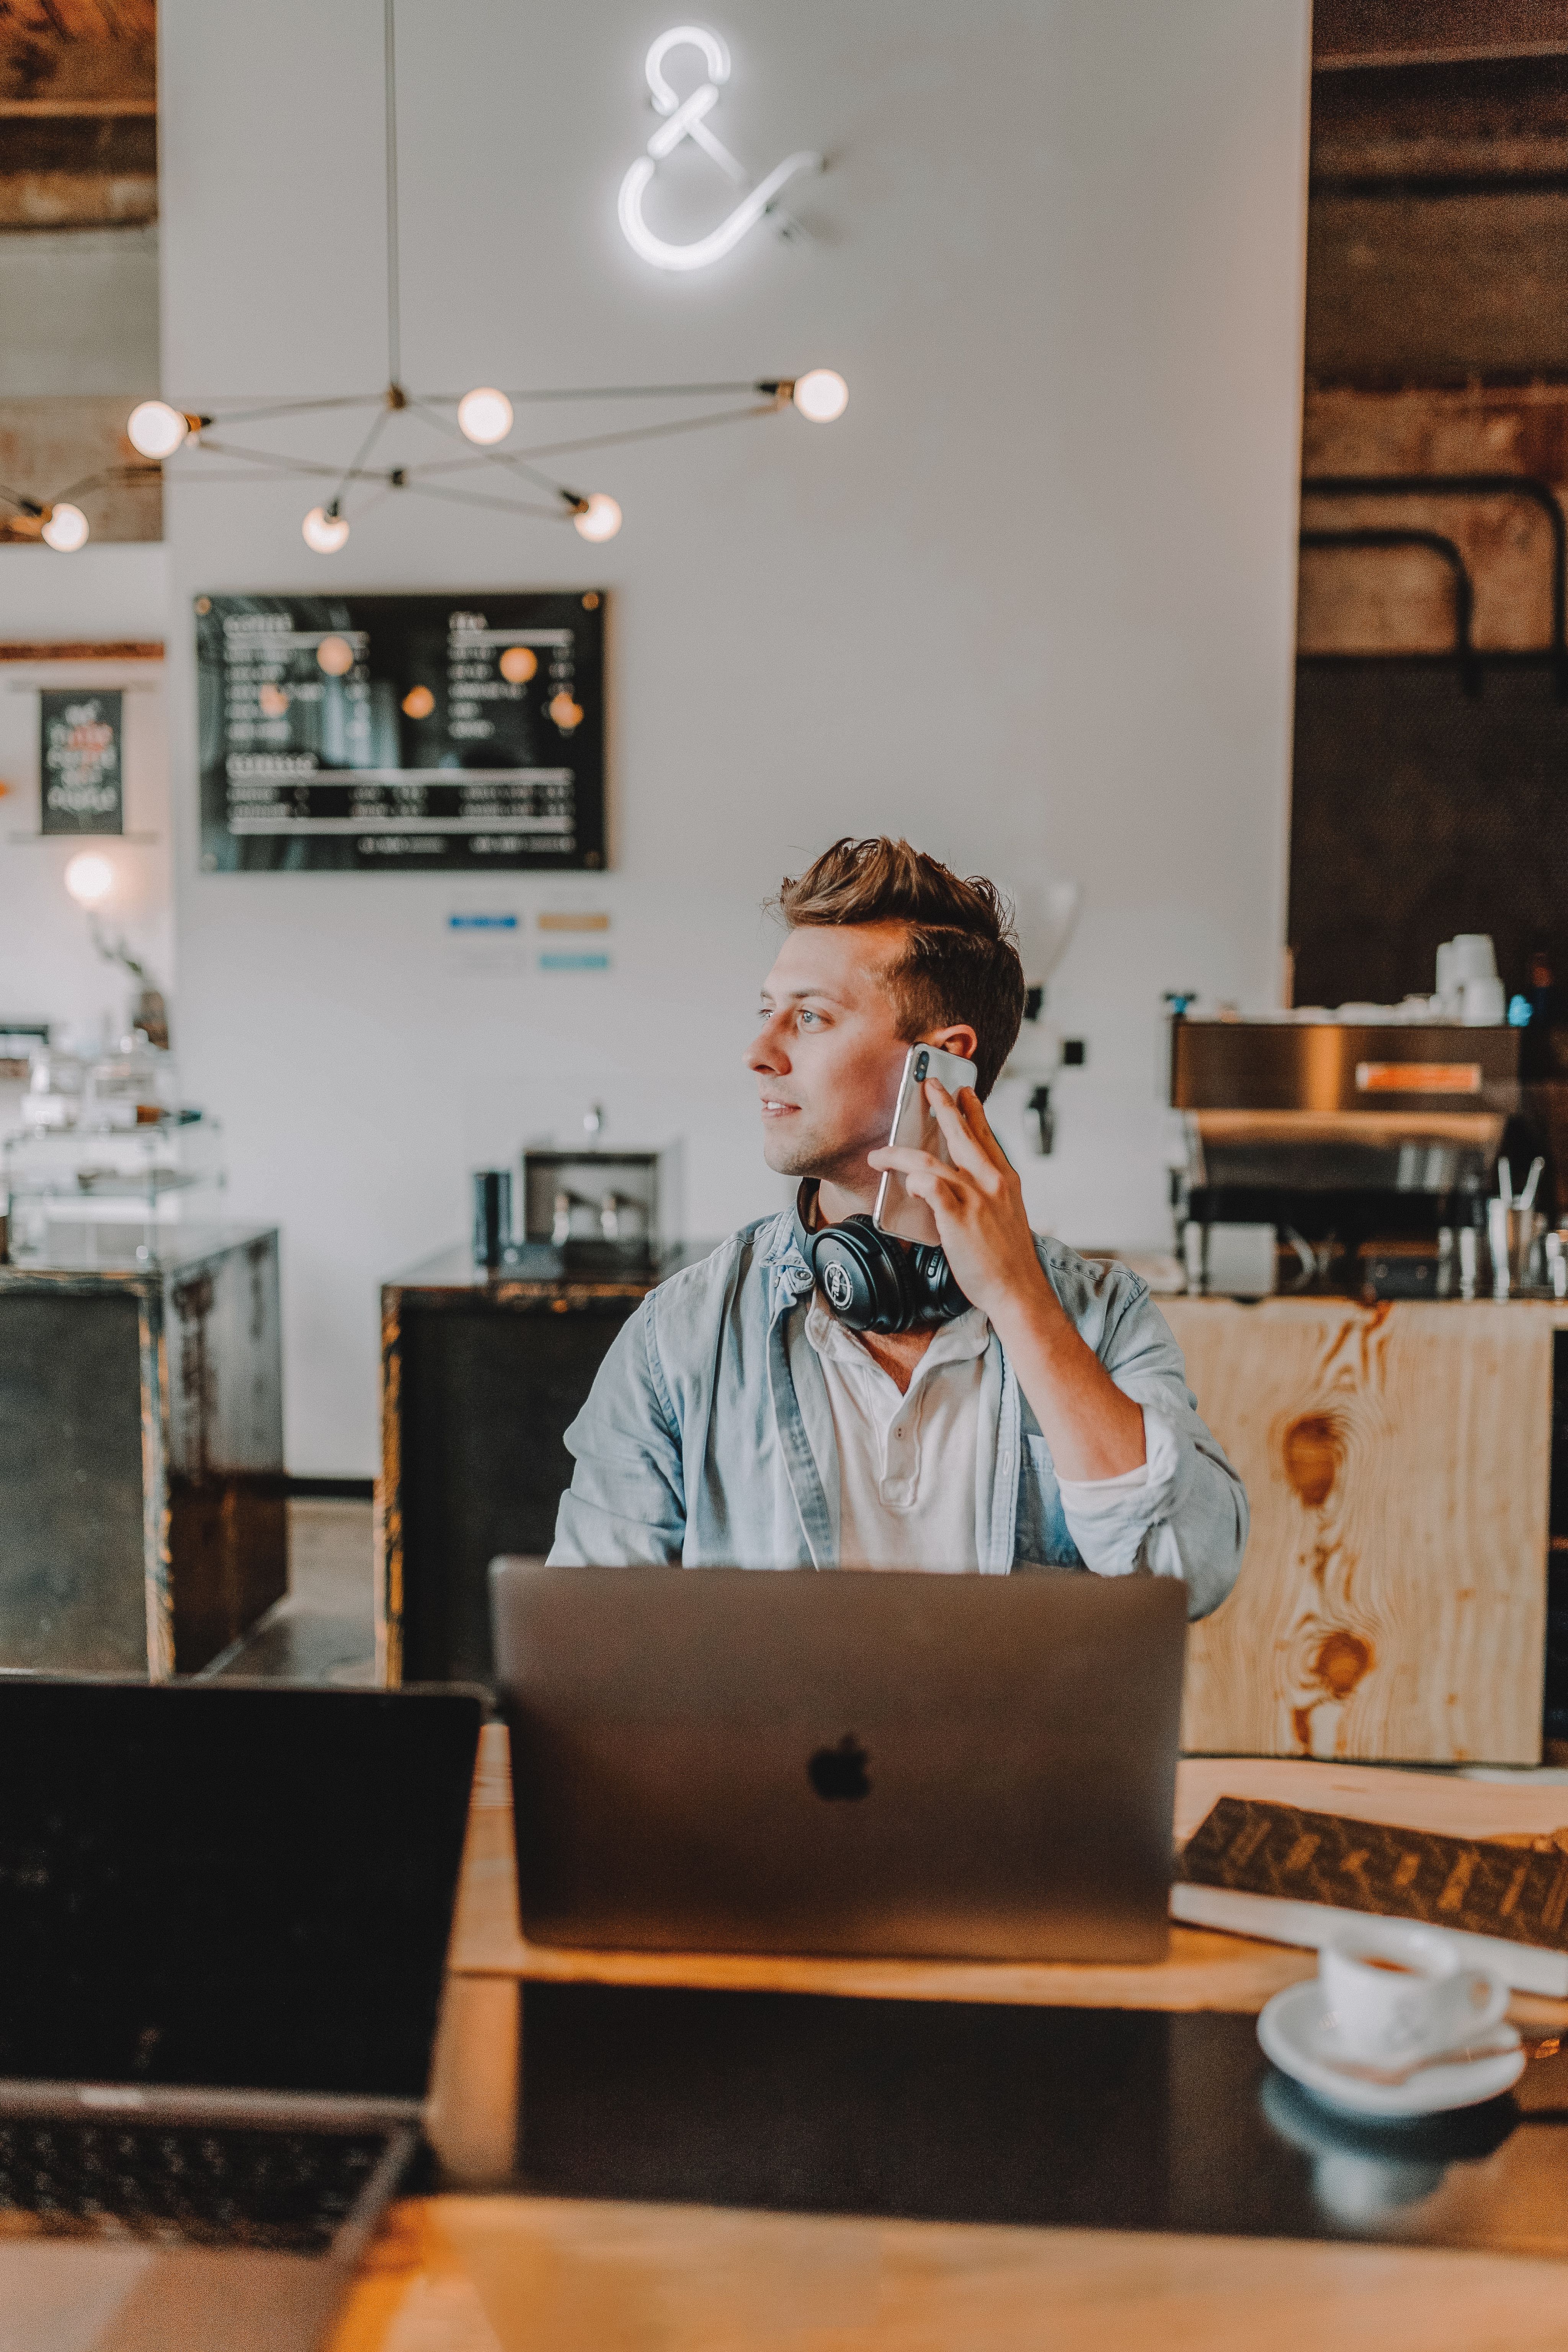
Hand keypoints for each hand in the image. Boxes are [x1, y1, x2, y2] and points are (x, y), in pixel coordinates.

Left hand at [867, 1081, 1053, 1328]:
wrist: (1017, 1288)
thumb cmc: (1008, 1258)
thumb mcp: (1006, 1214)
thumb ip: (987, 1194)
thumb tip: (959, 1183)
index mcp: (1004, 1180)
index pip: (986, 1137)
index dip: (972, 1111)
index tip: (964, 1091)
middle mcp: (991, 1183)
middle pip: (961, 1135)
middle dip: (942, 1106)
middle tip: (929, 1086)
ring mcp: (974, 1199)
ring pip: (931, 1161)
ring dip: (900, 1154)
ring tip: (881, 1154)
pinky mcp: (958, 1219)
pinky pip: (931, 1188)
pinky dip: (916, 1180)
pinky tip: (905, 1181)